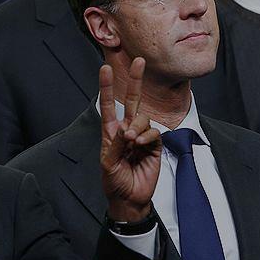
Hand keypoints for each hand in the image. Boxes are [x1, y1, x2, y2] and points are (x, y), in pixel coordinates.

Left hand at [98, 58, 161, 221]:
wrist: (129, 198)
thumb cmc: (114, 181)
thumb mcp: (108, 164)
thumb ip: (116, 145)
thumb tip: (126, 129)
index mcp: (110, 132)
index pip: (109, 105)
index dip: (107, 87)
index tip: (105, 68)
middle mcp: (126, 130)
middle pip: (133, 101)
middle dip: (136, 80)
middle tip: (139, 61)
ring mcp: (142, 137)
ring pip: (144, 118)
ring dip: (138, 126)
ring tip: (132, 141)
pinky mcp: (154, 146)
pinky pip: (154, 132)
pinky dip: (148, 136)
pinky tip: (141, 145)